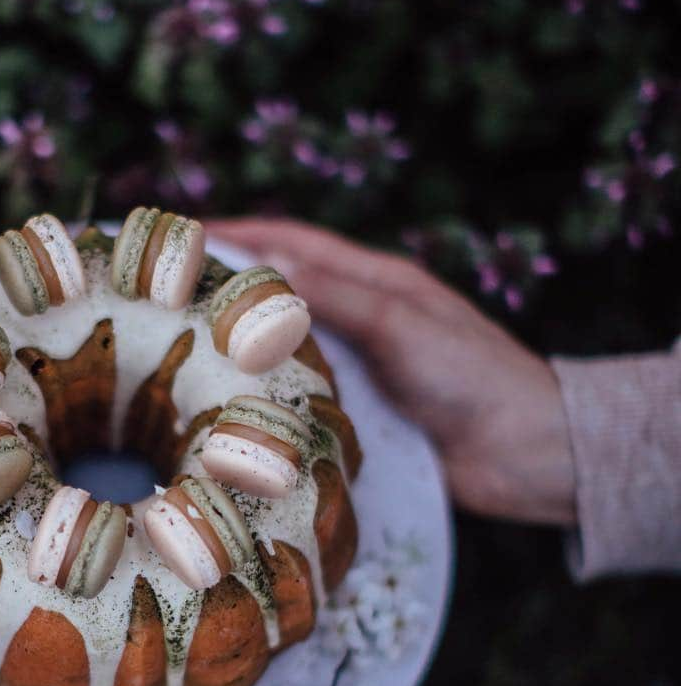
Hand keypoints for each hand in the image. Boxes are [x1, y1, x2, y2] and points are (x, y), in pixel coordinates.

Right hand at [207, 217, 576, 525]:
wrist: (525, 452)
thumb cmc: (472, 375)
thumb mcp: (400, 324)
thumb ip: (334, 296)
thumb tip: (264, 262)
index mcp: (375, 281)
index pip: (292, 243)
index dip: (237, 233)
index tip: (181, 234)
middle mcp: (359, 320)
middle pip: (279, 296)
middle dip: (223, 291)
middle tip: (159, 297)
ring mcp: (356, 370)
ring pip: (281, 351)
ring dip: (234, 349)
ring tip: (172, 352)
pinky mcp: (355, 418)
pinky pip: (297, 401)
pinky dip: (261, 400)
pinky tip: (222, 410)